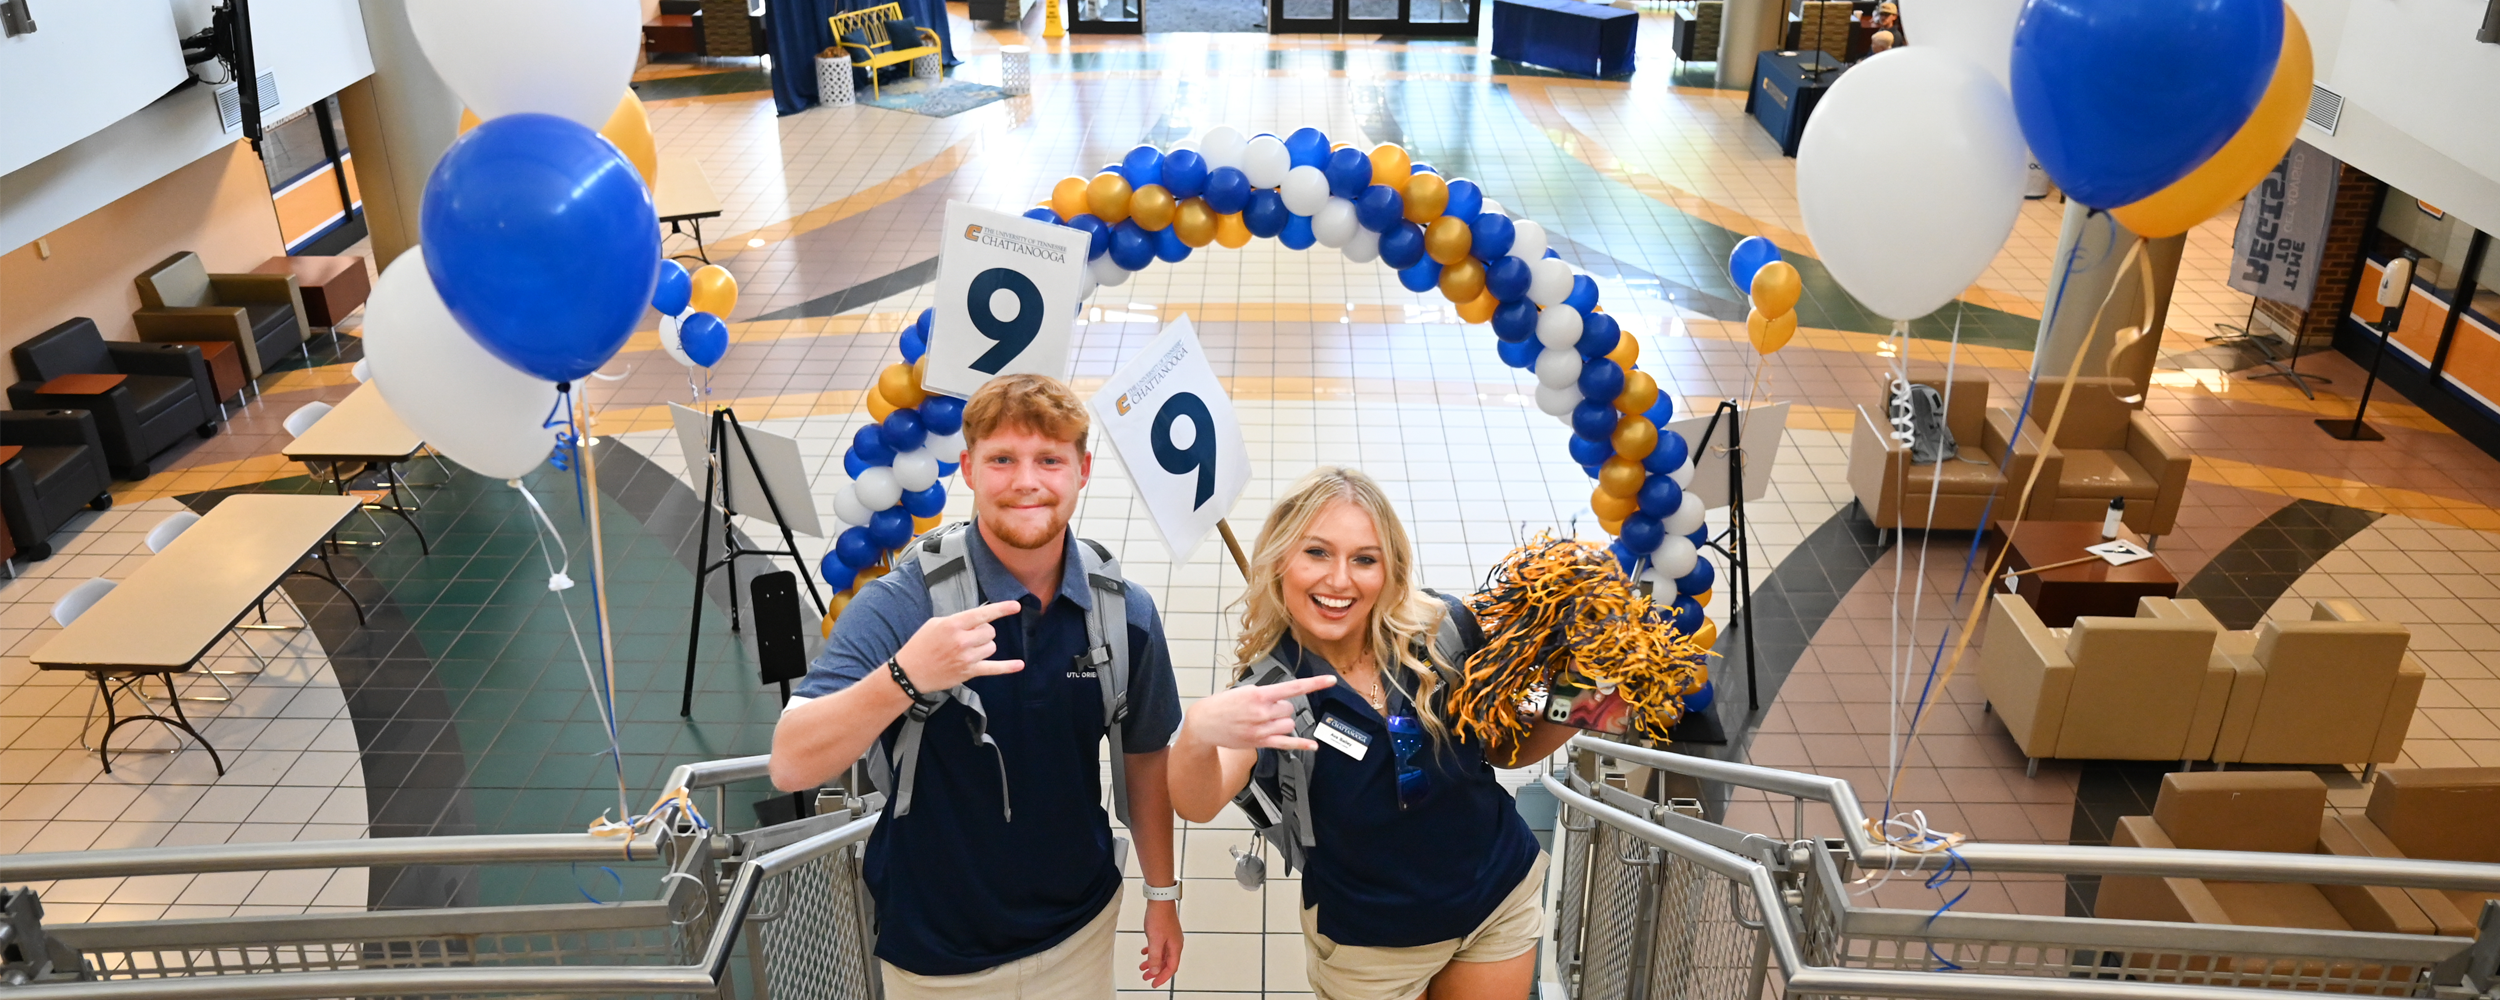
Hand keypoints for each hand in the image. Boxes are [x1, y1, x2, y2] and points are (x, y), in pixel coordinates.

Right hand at [894, 600, 1024, 692]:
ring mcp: (967, 657)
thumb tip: (979, 619)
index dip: (1001, 609)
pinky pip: (994, 668)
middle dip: (983, 632)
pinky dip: (1007, 667)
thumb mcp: (935, 624)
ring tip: (968, 650)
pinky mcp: (969, 672)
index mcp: (953, 624)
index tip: (1016, 606)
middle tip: (969, 636)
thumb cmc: (921, 645)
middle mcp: (962, 640)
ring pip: (991, 647)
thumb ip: (958, 620)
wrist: (910, 672)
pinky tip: (1019, 664)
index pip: (982, 614)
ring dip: (984, 646)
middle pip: (990, 632)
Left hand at [1139, 898, 1180, 986]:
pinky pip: (1159, 946)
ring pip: (1162, 955)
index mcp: (1175, 947)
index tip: (1153, 984)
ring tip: (1142, 967)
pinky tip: (1144, 952)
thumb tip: (1155, 971)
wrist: (1160, 899)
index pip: (1171, 968)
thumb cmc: (1159, 917)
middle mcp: (1175, 943)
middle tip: (1146, 978)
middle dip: (1156, 971)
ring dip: (1153, 962)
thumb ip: (1155, 957)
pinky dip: (1152, 952)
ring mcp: (1170, 937)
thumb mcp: (1155, 940)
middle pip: (1167, 962)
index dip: (1162, 977)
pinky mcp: (1165, 932)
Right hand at [1184, 675, 1336, 750]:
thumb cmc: (1222, 705)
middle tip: (1264, 708)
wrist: (1204, 723)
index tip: (1331, 680)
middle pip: (1290, 708)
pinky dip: (1302, 745)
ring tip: (1264, 721)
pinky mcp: (1260, 742)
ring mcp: (1262, 728)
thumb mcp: (1243, 691)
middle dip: (1281, 707)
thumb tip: (1281, 699)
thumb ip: (1264, 694)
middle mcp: (1262, 712)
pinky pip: (1286, 744)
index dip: (1314, 684)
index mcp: (1259, 694)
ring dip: (1282, 721)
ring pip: (1288, 724)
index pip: (1293, 688)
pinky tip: (1313, 745)